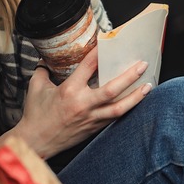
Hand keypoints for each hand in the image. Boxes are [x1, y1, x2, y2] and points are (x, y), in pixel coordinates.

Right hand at [14, 48, 152, 158]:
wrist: (35, 142)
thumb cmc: (35, 114)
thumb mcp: (36, 87)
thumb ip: (43, 70)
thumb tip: (46, 58)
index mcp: (69, 90)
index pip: (88, 66)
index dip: (99, 52)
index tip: (109, 41)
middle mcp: (82, 104)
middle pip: (111, 89)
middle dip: (129, 76)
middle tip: (142, 65)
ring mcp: (90, 118)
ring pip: (118, 108)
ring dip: (135, 97)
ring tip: (148, 86)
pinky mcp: (93, 128)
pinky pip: (113, 117)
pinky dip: (125, 109)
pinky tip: (135, 102)